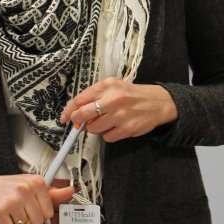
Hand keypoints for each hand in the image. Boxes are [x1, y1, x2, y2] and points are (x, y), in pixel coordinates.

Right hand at [0, 172, 73, 223]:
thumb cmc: (7, 187)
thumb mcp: (30, 186)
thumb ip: (51, 193)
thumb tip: (71, 191)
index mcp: (36, 182)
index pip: (49, 212)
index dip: (39, 212)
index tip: (30, 205)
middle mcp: (25, 189)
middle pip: (39, 222)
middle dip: (28, 220)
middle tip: (18, 209)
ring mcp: (12, 201)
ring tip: (10, 213)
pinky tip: (2, 217)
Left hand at [59, 78, 176, 142]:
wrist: (158, 102)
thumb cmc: (131, 94)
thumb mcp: (113, 87)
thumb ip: (94, 96)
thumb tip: (74, 112)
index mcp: (107, 86)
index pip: (80, 99)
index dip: (69, 110)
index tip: (64, 117)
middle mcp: (113, 99)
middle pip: (83, 115)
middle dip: (77, 121)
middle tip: (79, 124)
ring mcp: (120, 115)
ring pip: (93, 129)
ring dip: (95, 128)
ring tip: (106, 121)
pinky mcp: (127, 129)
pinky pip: (107, 137)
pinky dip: (108, 134)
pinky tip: (116, 127)